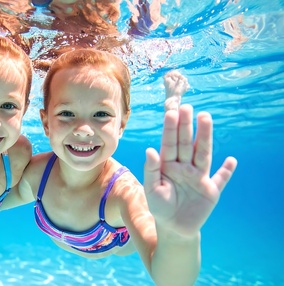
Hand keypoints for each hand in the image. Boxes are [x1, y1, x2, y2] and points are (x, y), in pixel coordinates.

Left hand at [143, 104, 236, 236]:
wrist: (173, 228)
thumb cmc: (159, 206)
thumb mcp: (151, 189)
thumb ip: (150, 170)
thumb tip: (150, 150)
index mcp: (168, 165)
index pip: (169, 143)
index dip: (170, 129)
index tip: (171, 112)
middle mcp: (185, 166)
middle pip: (186, 143)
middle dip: (187, 126)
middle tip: (188, 108)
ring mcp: (199, 177)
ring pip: (203, 153)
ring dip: (205, 137)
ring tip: (206, 118)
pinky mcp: (211, 190)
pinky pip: (220, 179)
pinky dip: (226, 171)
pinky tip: (232, 160)